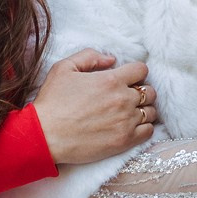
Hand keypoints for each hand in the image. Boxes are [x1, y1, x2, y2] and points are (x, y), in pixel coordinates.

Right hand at [32, 50, 154, 165]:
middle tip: (128, 96)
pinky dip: (145, 127)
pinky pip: (149, 131)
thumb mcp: (64, 68)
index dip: (135, 73)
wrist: (44, 135)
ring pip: (152, 111)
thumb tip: (111, 59)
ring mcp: (126, 121)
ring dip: (144, 110)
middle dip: (141, 91)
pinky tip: (132, 126)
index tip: (127, 79)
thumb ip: (90, 57)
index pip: (142, 70)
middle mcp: (123, 99)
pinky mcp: (125, 141)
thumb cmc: (52, 102)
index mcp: (111, 80)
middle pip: (150, 91)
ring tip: (130, 113)